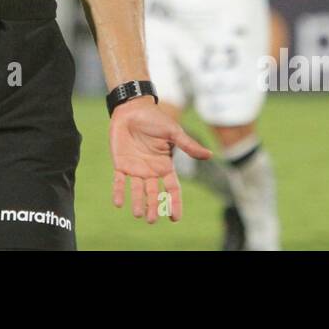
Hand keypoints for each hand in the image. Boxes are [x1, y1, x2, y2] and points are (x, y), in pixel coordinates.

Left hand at [109, 98, 211, 222]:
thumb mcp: (174, 132)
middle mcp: (151, 171)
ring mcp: (136, 169)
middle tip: (152, 220)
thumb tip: (210, 155)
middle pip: (154, 194)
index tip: (175, 218)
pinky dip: (119, 191)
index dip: (174, 203)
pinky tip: (118, 203)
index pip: (172, 189)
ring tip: (138, 214)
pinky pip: (119, 181)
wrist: (133, 109)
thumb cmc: (155, 119)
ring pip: (137, 191)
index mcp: (165, 166)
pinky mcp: (121, 164)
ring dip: (137, 202)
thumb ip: (188, 145)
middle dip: (153, 207)